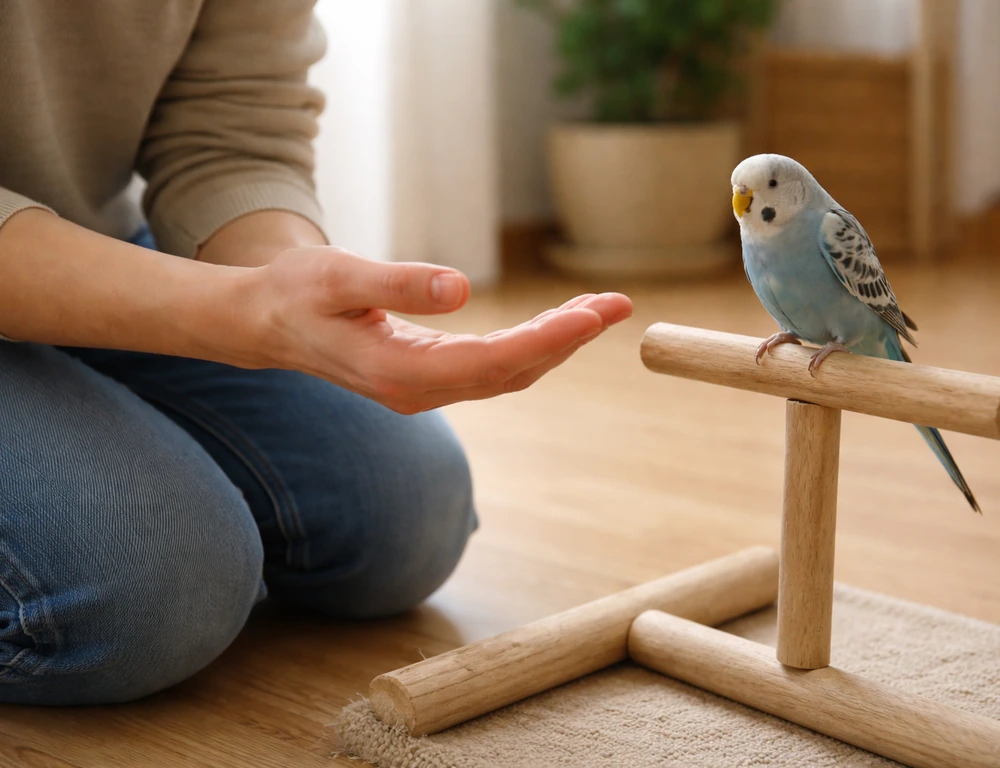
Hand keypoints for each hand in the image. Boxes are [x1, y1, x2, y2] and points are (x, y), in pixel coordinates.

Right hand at [246, 246, 631, 412]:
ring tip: (600, 307)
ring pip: (508, 372)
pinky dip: (532, 344)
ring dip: (556, 342)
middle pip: (512, 372)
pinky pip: (494, 366)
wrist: (266, 323)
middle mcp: (419, 391)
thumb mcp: (338, 277)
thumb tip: (461, 287)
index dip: (547, 339)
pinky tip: (557, 324)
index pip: (492, 362)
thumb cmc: (297, 293)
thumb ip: (396, 284)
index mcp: (400, 372)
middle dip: (568, 339)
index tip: (594, 313)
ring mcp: (426, 389)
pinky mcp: (429, 377)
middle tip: (618, 303)